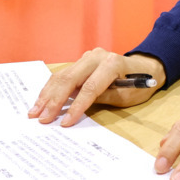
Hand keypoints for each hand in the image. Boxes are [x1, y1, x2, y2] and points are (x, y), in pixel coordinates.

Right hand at [29, 48, 165, 126]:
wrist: (144, 67)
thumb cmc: (139, 85)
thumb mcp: (126, 96)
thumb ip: (103, 98)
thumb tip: (77, 108)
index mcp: (111, 63)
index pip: (90, 87)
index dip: (76, 106)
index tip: (65, 123)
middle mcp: (96, 56)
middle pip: (70, 78)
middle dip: (54, 100)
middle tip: (41, 118)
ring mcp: (87, 57)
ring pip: (62, 75)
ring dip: (47, 95)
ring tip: (34, 112)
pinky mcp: (81, 62)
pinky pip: (63, 75)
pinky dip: (51, 89)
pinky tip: (40, 101)